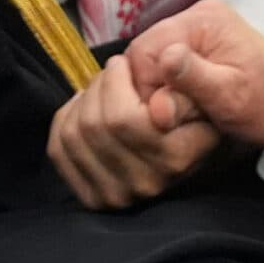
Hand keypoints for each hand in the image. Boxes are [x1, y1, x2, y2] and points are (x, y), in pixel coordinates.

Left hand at [47, 52, 221, 209]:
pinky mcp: (93, 199)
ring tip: (100, 89)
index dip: (114, 81)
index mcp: (175, 159)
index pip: (123, 118)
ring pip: (74, 135)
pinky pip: (59, 151)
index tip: (123, 63)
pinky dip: (65, 121)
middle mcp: (146, 183)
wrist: (193, 155)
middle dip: (97, 86)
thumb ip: (187, 89)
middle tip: (110, 71)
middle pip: (94, 124)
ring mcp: (117, 196)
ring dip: (81, 101)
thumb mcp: (204, 96)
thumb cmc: (197, 115)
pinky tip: (84, 109)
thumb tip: (157, 103)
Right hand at [130, 0, 263, 150]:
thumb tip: (162, 63)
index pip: (142, 53)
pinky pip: (165, 69)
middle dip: (154, 92)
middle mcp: (196, 16)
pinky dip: (172, 91)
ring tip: (192, 111)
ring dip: (163, 93)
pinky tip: (193, 104)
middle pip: (143, 58)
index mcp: (203, 21)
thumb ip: (192, 81)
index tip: (166, 116)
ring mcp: (196, 29)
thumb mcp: (230, 98)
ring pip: (151, 66)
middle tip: (181, 117)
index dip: (146, 90)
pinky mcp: (198, 45)